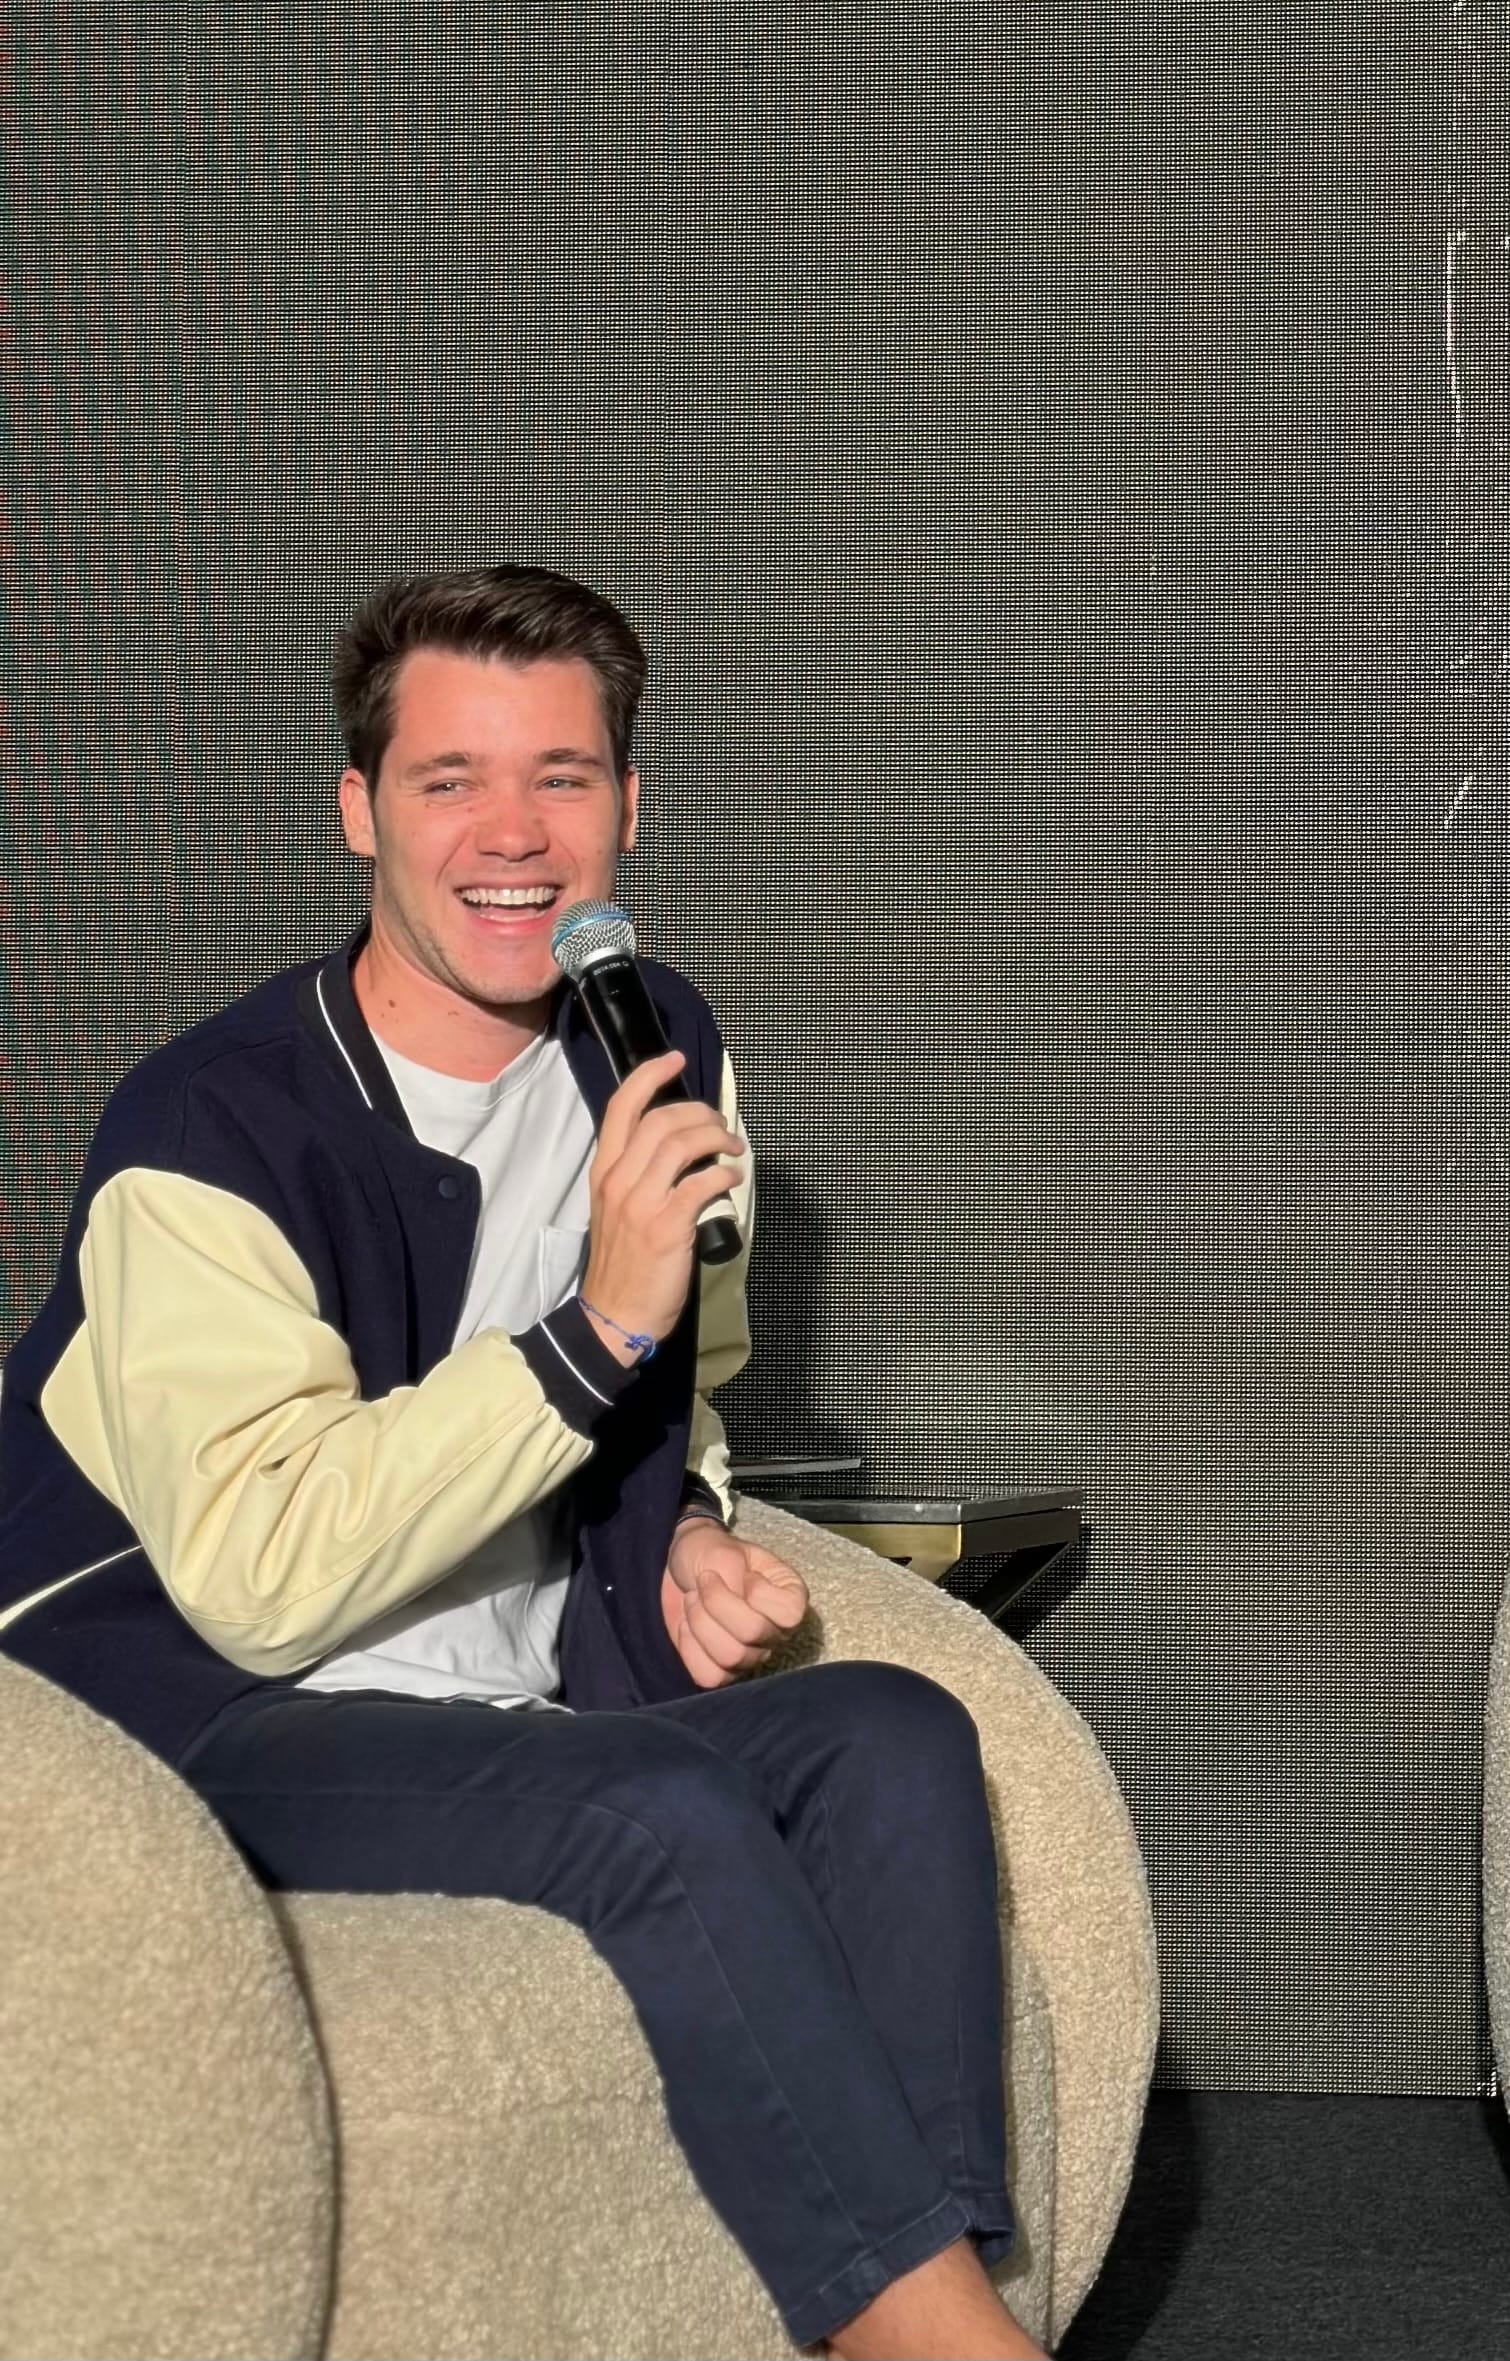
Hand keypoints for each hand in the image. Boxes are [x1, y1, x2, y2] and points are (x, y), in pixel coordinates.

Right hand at [580, 1051, 745, 1363]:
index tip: (674, 1059)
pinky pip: (703, 1183)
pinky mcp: (667, 1226)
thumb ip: (637, 1176)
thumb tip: (677, 1149)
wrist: (612, 1316)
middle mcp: (619, 1180)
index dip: (649, 1075)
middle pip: (662, 1119)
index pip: (621, 1108)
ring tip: (734, 1149)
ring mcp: (642, 1203)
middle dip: (700, 1112)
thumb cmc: (621, 1264)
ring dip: (718, 1138)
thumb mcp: (615, 1210)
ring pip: (683, 1144)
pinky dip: (724, 1174)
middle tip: (721, 1124)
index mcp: (604, 1172)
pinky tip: (732, 1178)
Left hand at [660, 1519, 809, 1687]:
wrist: (683, 1566)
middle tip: (704, 1581)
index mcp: (792, 1597)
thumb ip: (734, 1577)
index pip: (788, 1614)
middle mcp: (778, 1632)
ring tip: (693, 1600)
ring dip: (700, 1623)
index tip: (742, 1572)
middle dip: (715, 1603)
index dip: (756, 1593)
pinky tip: (687, 1627)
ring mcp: (752, 1654)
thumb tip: (736, 1605)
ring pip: (730, 1658)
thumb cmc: (711, 1553)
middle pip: (751, 1635)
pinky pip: (710, 1676)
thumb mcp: (723, 1552)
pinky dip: (691, 1649)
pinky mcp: (724, 1670)